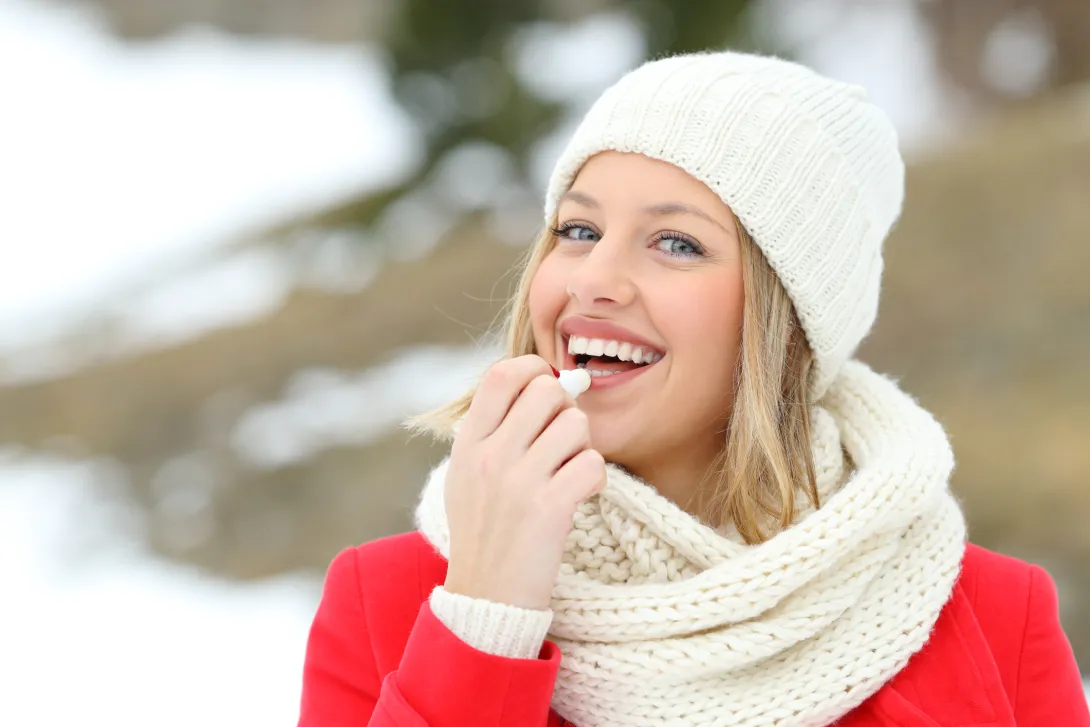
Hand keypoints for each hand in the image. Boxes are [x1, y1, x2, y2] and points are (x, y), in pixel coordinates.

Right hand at [443, 355, 605, 610]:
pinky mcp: (550, 509)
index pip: (503, 374)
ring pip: (577, 424)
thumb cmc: (484, 530)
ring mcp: (519, 482)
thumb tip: (552, 382)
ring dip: (581, 447)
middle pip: (548, 391)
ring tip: (565, 473)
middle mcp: (491, 456)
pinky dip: (594, 479)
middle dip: (564, 409)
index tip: (545, 389)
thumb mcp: (468, 473)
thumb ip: (496, 428)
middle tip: (560, 440)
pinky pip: (593, 464)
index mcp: (469, 442)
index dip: (534, 370)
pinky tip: (578, 495)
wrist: (486, 596)